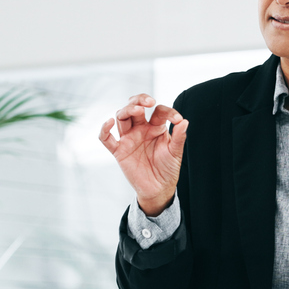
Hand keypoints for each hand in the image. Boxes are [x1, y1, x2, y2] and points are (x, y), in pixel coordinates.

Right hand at [98, 94, 188, 215]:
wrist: (159, 189)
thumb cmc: (167, 169)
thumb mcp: (175, 152)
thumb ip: (179, 137)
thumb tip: (184, 121)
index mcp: (156, 127)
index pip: (158, 111)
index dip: (168, 112)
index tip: (177, 119)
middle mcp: (141, 129)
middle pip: (134, 107)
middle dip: (140, 100)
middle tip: (149, 102)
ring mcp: (129, 139)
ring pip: (122, 117)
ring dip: (127, 110)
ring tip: (137, 110)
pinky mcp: (119, 151)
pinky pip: (107, 139)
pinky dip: (104, 130)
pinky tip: (109, 122)